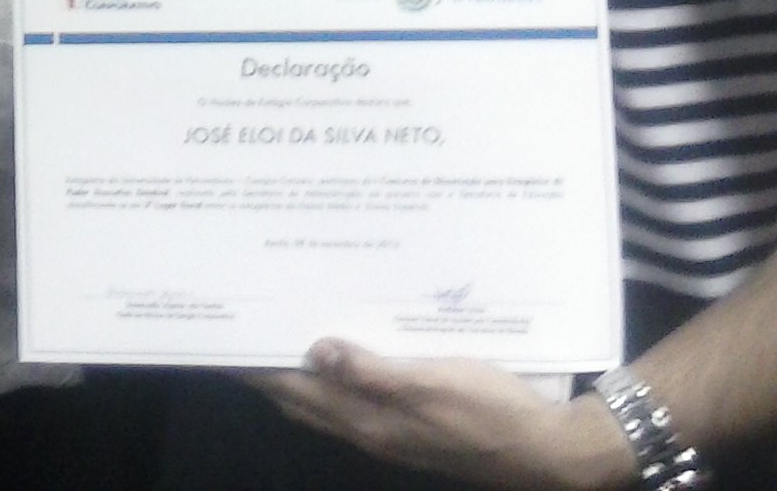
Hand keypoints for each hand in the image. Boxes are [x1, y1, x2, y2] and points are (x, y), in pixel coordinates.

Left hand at [249, 340, 631, 490]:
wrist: (548, 451)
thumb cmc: (491, 411)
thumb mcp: (433, 382)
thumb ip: (373, 370)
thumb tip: (315, 349)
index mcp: (368, 421)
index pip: (295, 392)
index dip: (259, 367)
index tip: (228, 337)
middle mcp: (370, 430)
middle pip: (303, 397)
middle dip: (270, 366)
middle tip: (247, 324)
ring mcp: (392, 431)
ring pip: (328, 399)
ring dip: (302, 369)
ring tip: (283, 328)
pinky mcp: (413, 425)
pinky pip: (358, 398)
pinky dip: (338, 374)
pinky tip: (345, 350)